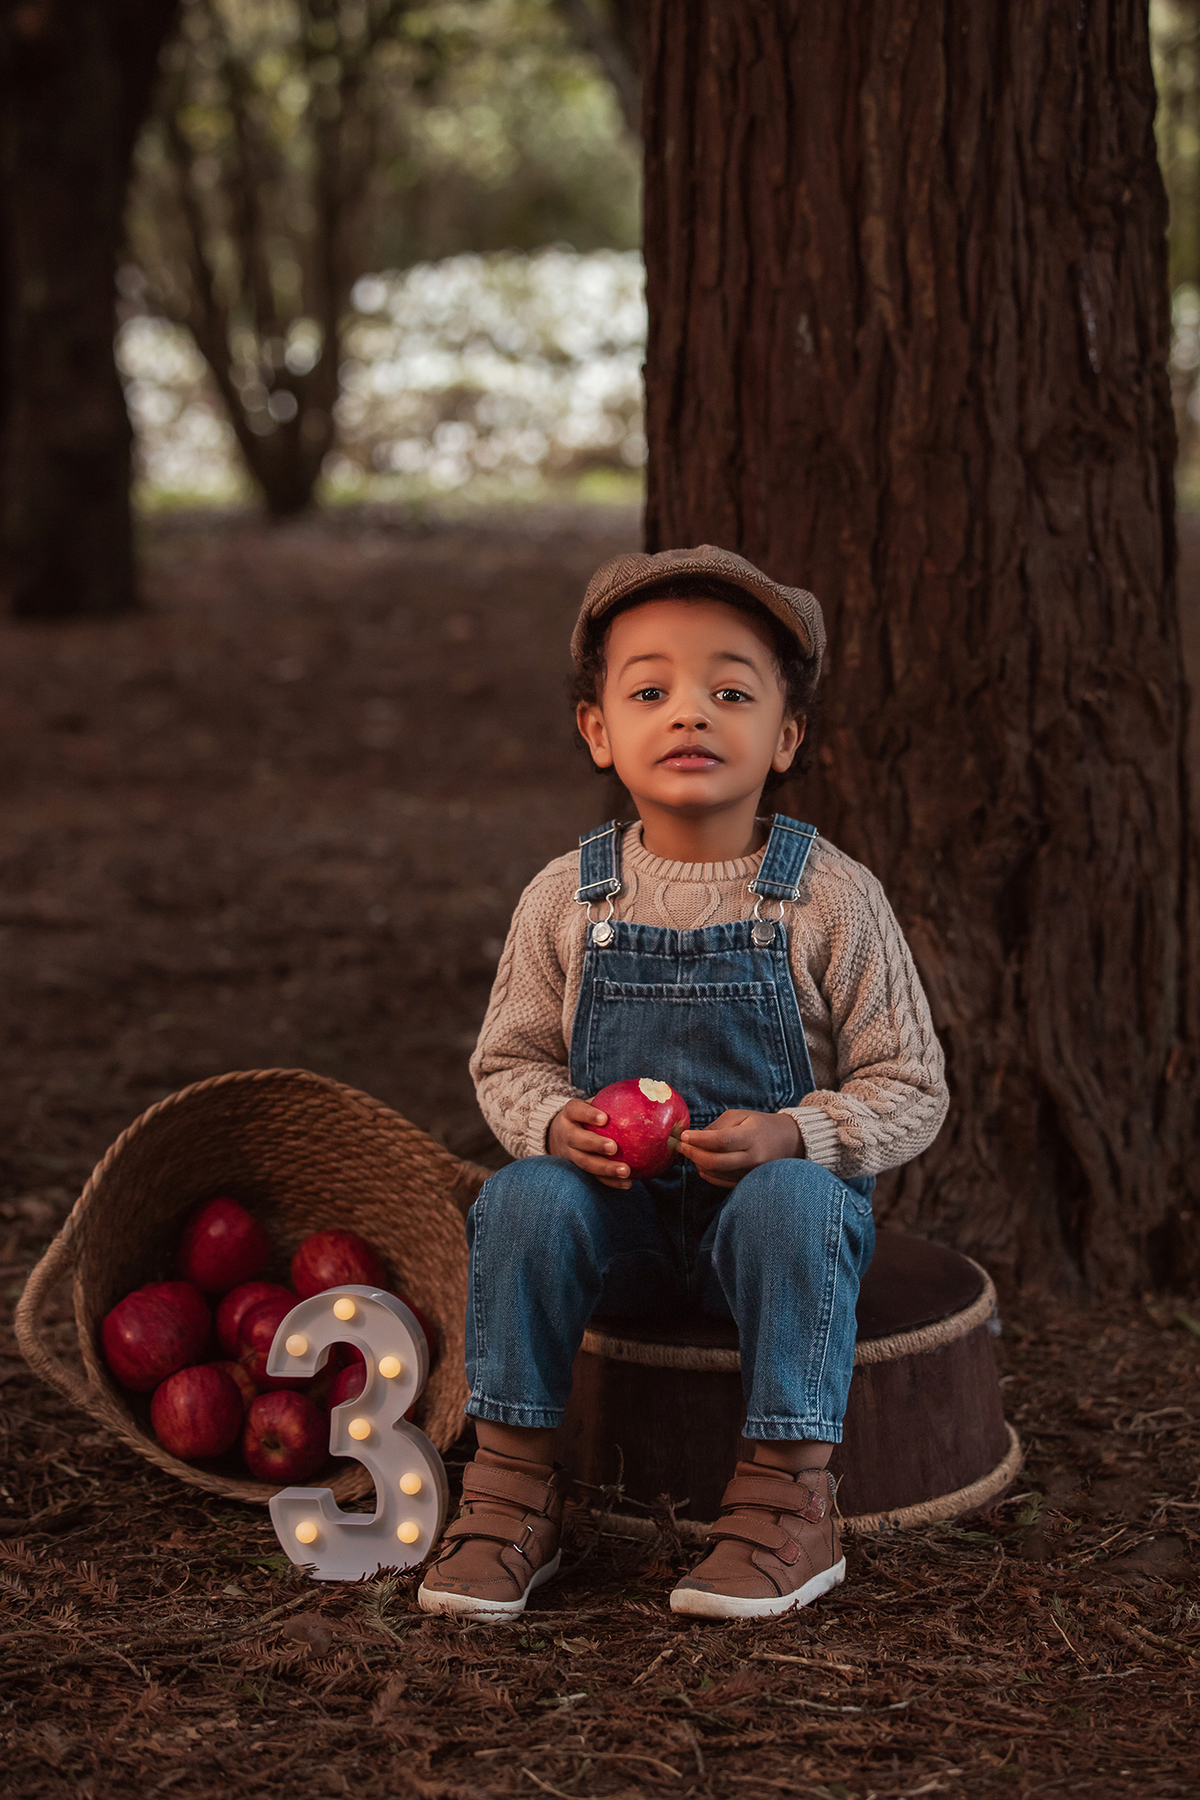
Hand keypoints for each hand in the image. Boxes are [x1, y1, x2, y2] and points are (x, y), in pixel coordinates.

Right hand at [547, 1097, 631, 1189]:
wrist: (558, 1134)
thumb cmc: (586, 1115)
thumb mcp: (593, 1103)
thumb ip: (612, 1100)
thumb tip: (650, 1089)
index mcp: (570, 1114)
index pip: (576, 1110)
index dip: (588, 1114)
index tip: (605, 1118)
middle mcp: (566, 1134)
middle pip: (577, 1140)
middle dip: (595, 1144)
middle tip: (614, 1147)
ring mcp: (569, 1153)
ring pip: (584, 1163)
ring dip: (605, 1168)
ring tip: (625, 1171)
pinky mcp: (576, 1169)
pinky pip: (593, 1177)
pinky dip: (609, 1181)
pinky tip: (627, 1183)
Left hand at [676, 1110, 802, 1187]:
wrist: (789, 1141)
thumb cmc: (761, 1125)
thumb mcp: (740, 1116)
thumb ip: (717, 1126)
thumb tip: (694, 1138)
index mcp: (751, 1137)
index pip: (721, 1141)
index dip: (699, 1140)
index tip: (684, 1136)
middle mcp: (752, 1158)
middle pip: (716, 1162)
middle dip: (693, 1154)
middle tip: (680, 1145)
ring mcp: (750, 1173)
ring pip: (716, 1174)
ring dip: (697, 1164)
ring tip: (690, 1152)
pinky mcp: (747, 1182)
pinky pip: (721, 1182)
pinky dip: (707, 1173)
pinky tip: (700, 1163)